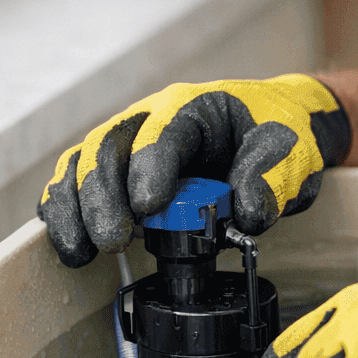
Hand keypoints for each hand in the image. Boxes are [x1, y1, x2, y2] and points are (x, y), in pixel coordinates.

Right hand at [38, 73, 351, 266]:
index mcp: (194, 106)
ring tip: (81, 251)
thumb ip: (270, 178)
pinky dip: (67, 214)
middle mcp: (151, 119)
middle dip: (104, 196)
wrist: (276, 134)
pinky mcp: (119, 175)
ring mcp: (129, 145)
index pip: (164, 130)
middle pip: (109, 147)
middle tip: (113, 240)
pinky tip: (71, 248)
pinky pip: (77, 186)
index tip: (148, 207)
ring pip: (83, 165)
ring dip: (76, 209)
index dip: (150, 166)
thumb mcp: (290, 153)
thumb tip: (244, 213)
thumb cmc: (278, 137)